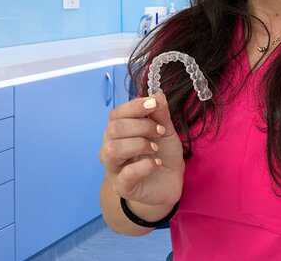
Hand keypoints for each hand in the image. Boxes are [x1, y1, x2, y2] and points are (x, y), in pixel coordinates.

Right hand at [99, 91, 183, 206]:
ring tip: (155, 149)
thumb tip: (157, 94)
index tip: (154, 104)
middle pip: (113, 128)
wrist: (170, 183)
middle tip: (160, 132)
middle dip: (141, 126)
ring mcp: (113, 168)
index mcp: (119, 132)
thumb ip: (160, 114)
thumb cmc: (163, 154)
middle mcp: (110, 148)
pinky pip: (127, 174)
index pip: (116, 114)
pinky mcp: (122, 187)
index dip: (134, 106)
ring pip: (113, 149)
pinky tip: (156, 164)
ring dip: (139, 144)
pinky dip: (145, 165)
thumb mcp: (165, 130)